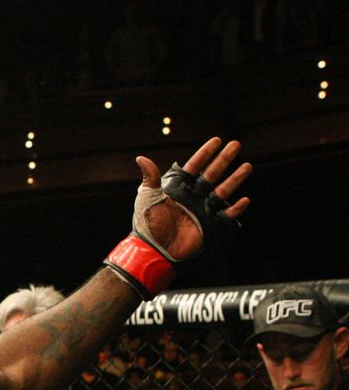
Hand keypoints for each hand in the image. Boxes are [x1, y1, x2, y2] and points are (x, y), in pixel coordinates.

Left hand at [135, 137, 250, 260]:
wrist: (154, 249)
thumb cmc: (148, 223)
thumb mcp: (146, 198)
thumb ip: (149, 178)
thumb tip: (141, 158)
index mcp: (178, 188)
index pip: (194, 166)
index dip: (205, 154)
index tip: (217, 140)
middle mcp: (193, 196)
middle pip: (212, 174)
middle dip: (224, 159)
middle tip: (236, 144)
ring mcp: (202, 209)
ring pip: (222, 190)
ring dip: (235, 179)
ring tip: (247, 166)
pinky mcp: (209, 224)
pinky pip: (226, 214)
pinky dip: (236, 208)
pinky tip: (244, 200)